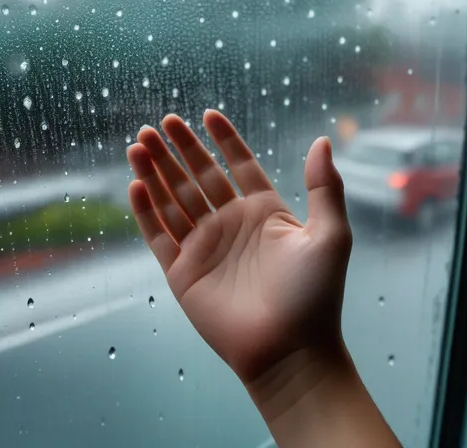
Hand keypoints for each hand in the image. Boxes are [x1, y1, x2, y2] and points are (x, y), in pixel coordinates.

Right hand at [127, 109, 351, 384]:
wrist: (288, 351)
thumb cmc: (313, 294)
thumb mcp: (330, 235)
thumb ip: (324, 187)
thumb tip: (323, 140)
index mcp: (263, 211)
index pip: (239, 165)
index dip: (224, 140)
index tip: (207, 114)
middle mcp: (230, 223)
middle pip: (198, 177)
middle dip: (179, 150)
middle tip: (160, 124)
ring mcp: (203, 247)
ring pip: (172, 200)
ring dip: (156, 172)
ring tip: (139, 144)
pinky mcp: (181, 271)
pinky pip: (158, 235)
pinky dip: (146, 211)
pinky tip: (136, 184)